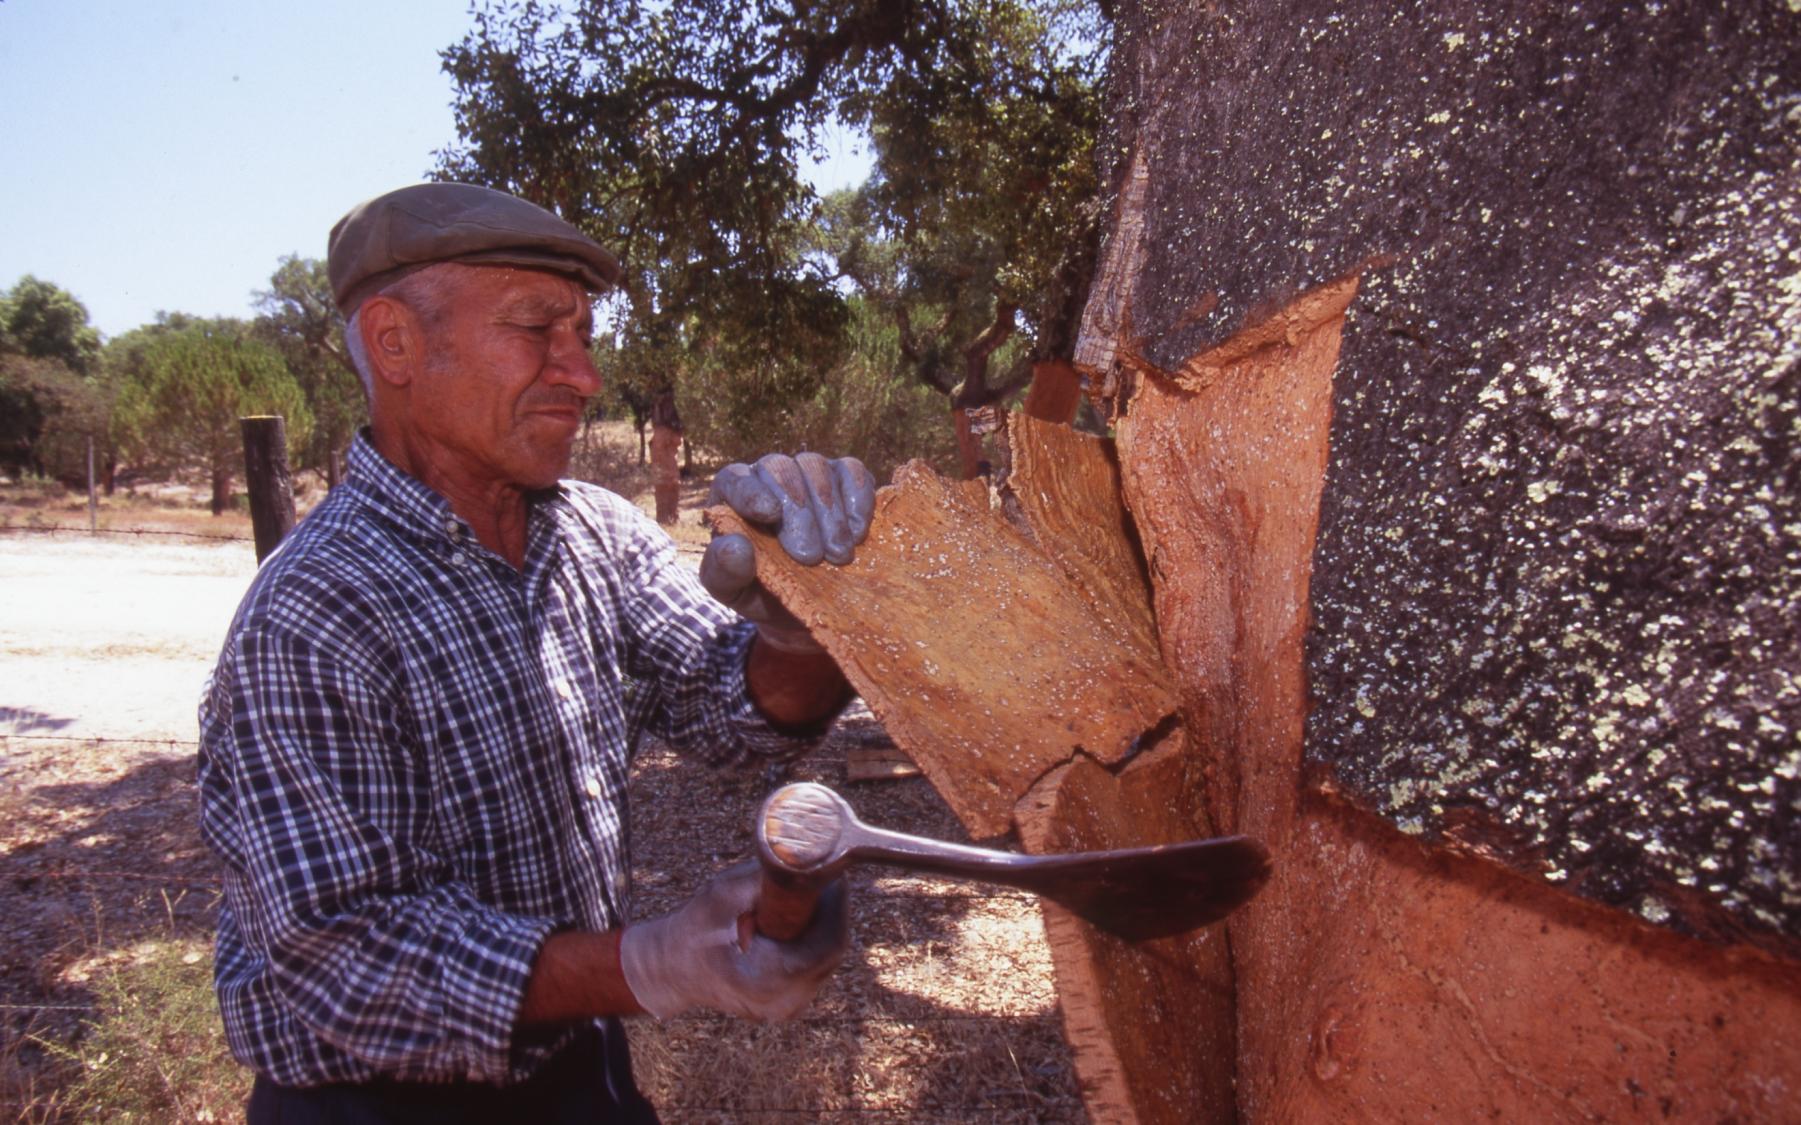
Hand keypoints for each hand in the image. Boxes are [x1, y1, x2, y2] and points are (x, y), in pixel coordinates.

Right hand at [619, 860, 849, 1020]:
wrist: (673, 970)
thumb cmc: (693, 931)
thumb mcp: (722, 895)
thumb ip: (762, 879)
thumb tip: (802, 856)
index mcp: (767, 982)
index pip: (828, 945)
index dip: (837, 907)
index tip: (833, 875)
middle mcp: (784, 1003)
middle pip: (832, 950)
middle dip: (831, 911)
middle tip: (821, 877)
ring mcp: (789, 1007)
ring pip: (827, 958)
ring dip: (823, 924)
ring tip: (804, 895)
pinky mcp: (791, 1001)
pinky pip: (817, 965)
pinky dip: (812, 938)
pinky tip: (796, 918)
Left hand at [702, 453, 875, 651]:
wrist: (807, 601)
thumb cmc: (762, 591)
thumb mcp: (735, 592)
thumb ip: (725, 572)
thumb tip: (734, 546)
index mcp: (732, 496)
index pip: (734, 480)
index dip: (751, 492)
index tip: (771, 513)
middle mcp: (768, 475)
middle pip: (779, 470)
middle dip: (798, 513)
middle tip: (810, 557)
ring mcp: (808, 471)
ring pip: (816, 467)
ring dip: (829, 513)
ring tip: (838, 555)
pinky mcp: (844, 475)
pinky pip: (852, 470)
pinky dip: (858, 499)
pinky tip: (858, 534)